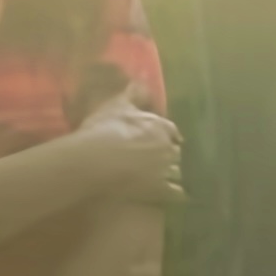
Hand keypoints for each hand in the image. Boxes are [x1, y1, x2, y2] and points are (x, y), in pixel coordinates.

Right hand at [66, 94, 183, 204]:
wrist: (98, 160)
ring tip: (163, 177)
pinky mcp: (161, 191)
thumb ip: (132, 93)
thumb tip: (140, 79)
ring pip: (177, 172)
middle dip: (169, 154)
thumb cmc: (106, 129)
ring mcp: (166, 170)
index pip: (172, 130)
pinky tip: (174, 196)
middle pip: (175, 152)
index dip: (167, 135)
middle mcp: (168, 148)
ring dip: (171, 173)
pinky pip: (177, 193)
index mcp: (160, 127)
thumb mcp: (117, 105)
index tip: (164, 138)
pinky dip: (176, 194)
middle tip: (158, 158)